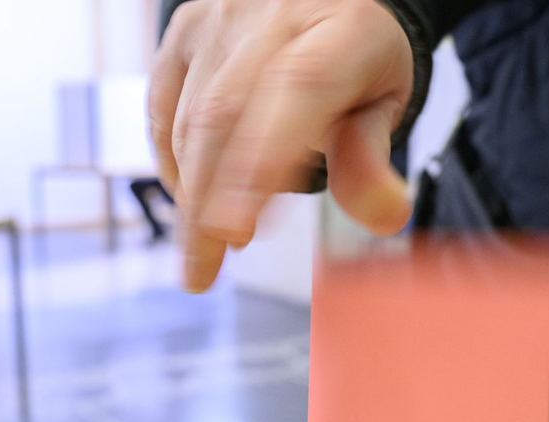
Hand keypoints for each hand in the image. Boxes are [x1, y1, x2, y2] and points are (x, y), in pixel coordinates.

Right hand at [150, 0, 414, 291]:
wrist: (325, 4)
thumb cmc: (355, 61)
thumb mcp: (383, 106)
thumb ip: (371, 160)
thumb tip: (384, 216)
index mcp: (344, 32)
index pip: (300, 90)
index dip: (262, 161)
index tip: (237, 229)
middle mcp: (276, 16)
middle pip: (226, 113)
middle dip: (208, 202)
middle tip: (204, 267)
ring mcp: (221, 21)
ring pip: (190, 117)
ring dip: (192, 193)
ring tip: (207, 248)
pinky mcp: (183, 32)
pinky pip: (163, 107)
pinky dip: (173, 163)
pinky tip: (192, 201)